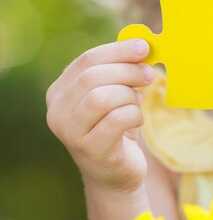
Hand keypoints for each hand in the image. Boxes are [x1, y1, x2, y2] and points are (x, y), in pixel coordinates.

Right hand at [46, 39, 154, 192]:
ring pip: (102, 97)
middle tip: (149, 75)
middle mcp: (56, 110)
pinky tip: (136, 121)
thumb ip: (121, 71)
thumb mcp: (115, 94)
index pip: (87, 59)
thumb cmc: (116, 127)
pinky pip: (117, 119)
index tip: (144, 47)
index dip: (118, 50)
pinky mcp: (89, 148)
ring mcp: (69, 132)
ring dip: (130, 96)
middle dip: (128, 71)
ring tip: (137, 104)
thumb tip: (141, 45)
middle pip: (93, 76)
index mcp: (60, 91)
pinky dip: (134, 115)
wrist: (115, 173)